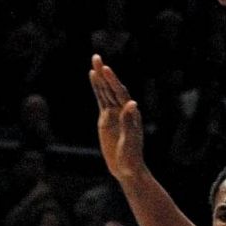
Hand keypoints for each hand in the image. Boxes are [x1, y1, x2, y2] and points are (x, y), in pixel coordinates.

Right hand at [89, 54, 144, 180]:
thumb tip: (132, 103)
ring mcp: (114, 113)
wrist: (127, 168)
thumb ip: (129, 122)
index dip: (113, 82)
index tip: (106, 70)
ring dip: (99, 77)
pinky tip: (93, 77)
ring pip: (105, 92)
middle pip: (112, 88)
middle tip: (96, 57)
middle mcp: (123, 110)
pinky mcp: (106, 119)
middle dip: (104, 73)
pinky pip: (101, 100)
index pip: (121, 94)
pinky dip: (97, 88)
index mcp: (130, 114)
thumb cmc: (131, 157)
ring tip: (94, 62)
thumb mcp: (130, 140)